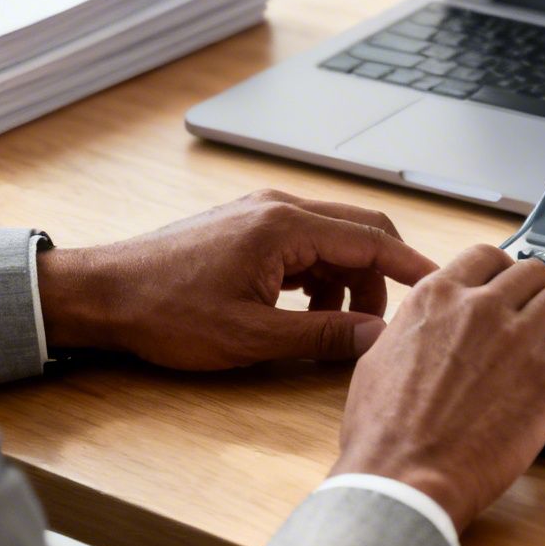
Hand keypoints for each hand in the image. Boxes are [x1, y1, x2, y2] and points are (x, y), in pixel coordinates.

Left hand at [36, 189, 436, 368]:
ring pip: (332, 242)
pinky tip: (302, 313)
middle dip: (381, 280)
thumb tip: (377, 337)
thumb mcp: (252, 336)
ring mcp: (261, 214)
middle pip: (359, 233)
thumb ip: (323, 334)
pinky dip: (318, 278)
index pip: (372, 241)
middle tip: (385, 325)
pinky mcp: (247, 228)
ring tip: (333, 328)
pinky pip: (304, 246)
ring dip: (347, 282)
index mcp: (285, 226)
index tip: (442, 290)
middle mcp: (279, 208)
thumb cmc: (165, 312)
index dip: (413, 269)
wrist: (103, 295)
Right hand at [328, 246, 544, 531]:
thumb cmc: (384, 431)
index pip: (487, 256)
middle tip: (544, 317)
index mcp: (436, 297)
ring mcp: (517, 339)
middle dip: (541, 292)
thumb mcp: (379, 358)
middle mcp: (480, 308)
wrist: (405, 477)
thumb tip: (422, 325)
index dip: (505, 272)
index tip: (511, 292)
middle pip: (534, 271)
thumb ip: (411, 328)